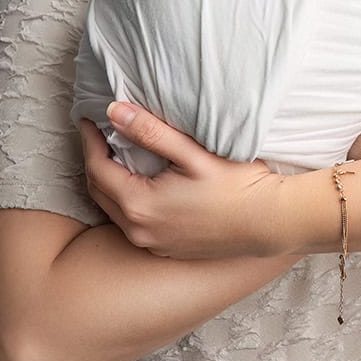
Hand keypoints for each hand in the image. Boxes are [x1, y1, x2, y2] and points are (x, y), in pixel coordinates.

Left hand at [77, 105, 285, 259]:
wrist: (270, 223)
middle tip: (97, 133)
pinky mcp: (166, 250)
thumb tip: (114, 111)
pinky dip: (124, 202)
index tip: (90, 118)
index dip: (90, 140)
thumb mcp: (193, 153)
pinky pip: (131, 224)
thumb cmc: (237, 186)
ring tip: (114, 154)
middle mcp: (140, 231)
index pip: (97, 168)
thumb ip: (151, 131)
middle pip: (98, 191)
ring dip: (107, 182)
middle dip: (93, 159)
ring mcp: (153, 244)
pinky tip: (138, 185)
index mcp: (140, 205)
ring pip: (112, 210)